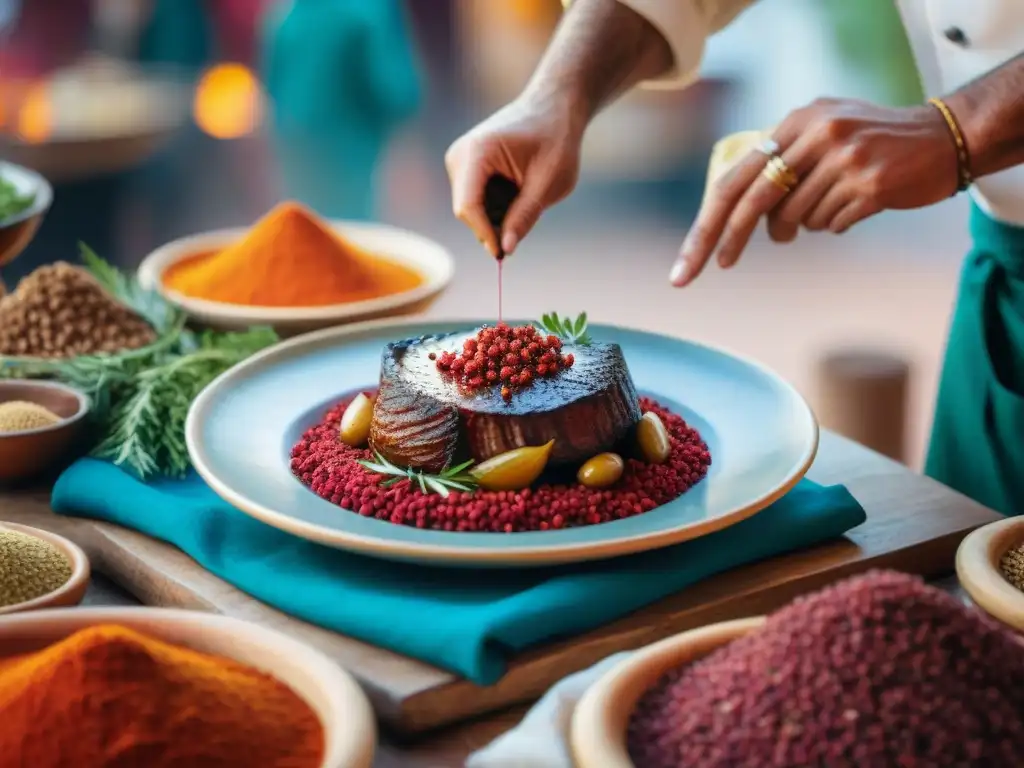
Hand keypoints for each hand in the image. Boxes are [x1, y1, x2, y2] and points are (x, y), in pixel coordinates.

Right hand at [445, 91, 584, 256]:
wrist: (554, 108)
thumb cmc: (556, 139)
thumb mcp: (549, 183)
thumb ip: (525, 216)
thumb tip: (505, 250)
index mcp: (476, 152)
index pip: (468, 207)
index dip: (485, 234)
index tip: (504, 254)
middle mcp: (460, 156)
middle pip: (468, 211)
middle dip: (494, 225)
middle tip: (528, 219)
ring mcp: (460, 162)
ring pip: (473, 209)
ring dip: (499, 214)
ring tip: (528, 193)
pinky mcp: (466, 169)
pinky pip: (477, 201)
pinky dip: (498, 205)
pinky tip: (519, 189)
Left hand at [670, 98, 958, 286]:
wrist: (944, 138)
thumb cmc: (871, 143)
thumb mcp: (821, 134)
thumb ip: (781, 164)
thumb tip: (742, 218)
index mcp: (798, 121)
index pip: (737, 177)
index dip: (710, 222)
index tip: (689, 263)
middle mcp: (818, 135)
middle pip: (754, 200)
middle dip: (729, 238)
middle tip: (720, 265)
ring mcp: (845, 159)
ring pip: (796, 219)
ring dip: (805, 224)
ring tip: (832, 203)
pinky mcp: (870, 185)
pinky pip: (831, 224)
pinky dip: (835, 223)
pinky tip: (857, 204)